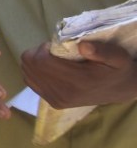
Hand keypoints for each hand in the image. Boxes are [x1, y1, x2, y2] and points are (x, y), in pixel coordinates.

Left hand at [22, 40, 136, 108]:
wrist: (119, 89)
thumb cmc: (117, 68)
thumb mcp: (117, 56)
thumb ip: (102, 51)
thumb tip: (82, 46)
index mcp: (77, 81)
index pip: (40, 61)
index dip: (41, 49)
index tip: (52, 44)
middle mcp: (64, 94)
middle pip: (29, 66)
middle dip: (36, 53)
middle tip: (51, 50)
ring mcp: (57, 100)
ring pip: (27, 74)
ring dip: (35, 62)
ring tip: (51, 59)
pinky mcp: (54, 103)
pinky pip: (31, 83)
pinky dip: (34, 72)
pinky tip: (49, 68)